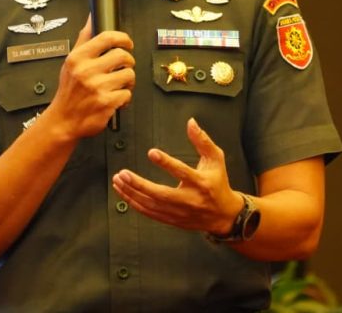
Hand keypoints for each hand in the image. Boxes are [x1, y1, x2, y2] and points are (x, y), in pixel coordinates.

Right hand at [44, 16, 134, 139]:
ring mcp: (97, 87)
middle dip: (128, 62)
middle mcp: (87, 71)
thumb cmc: (69, 91)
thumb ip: (84, 39)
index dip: (123, 38)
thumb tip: (91, 18)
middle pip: (123, 55)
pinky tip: (114, 99)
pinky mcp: (107, 103)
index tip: (127, 42)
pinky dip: (124, 98)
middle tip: (124, 67)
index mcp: (78, 58)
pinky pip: (127, 94)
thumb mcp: (71, 62)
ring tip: (117, 85)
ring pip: (129, 75)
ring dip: (127, 81)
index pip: (107, 37)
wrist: (63, 121)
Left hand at [112, 118, 243, 234]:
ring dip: (132, 193)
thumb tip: (191, 122)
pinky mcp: (172, 219)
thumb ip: (202, 140)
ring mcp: (179, 212)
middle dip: (139, 184)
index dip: (166, 163)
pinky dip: (135, 204)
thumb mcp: (215, 159)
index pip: (182, 172)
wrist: (223, 215)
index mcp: (200, 182)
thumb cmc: (218, 183)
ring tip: (118, 180)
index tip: (151, 152)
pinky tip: (124, 193)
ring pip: (151, 205)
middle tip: (123, 174)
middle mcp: (189, 199)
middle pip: (161, 194)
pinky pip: (149, 213)